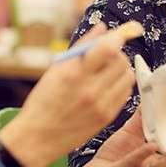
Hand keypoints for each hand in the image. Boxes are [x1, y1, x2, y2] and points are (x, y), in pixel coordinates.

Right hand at [0, 22, 135, 166]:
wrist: (37, 138)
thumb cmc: (43, 101)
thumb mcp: (56, 70)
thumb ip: (81, 47)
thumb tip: (102, 28)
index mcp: (74, 74)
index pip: (107, 49)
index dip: (118, 37)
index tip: (124, 32)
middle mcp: (91, 90)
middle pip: (121, 61)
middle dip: (117, 53)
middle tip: (107, 55)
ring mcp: (102, 105)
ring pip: (127, 76)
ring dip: (121, 69)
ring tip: (106, 71)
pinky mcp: (108, 117)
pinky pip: (125, 93)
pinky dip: (120, 84)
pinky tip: (107, 85)